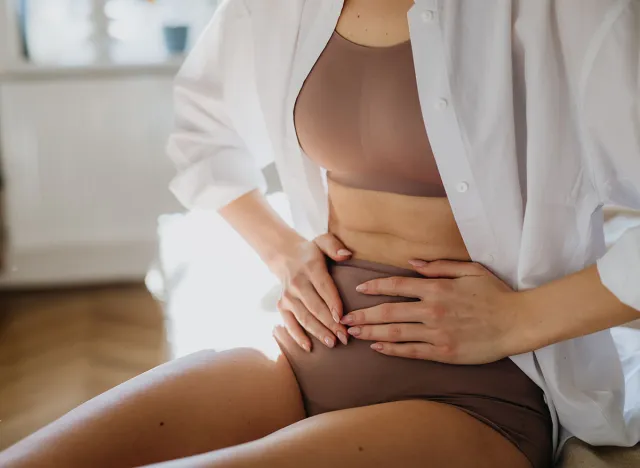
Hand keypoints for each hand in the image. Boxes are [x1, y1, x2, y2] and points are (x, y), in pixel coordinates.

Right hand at [269, 233, 350, 351]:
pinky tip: (309, 348)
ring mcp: (288, 296)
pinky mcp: (282, 306)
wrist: (284, 256)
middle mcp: (297, 283)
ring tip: (333, 343)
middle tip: (345, 337)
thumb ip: (334, 246)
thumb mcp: (322, 241)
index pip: (323, 287)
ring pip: (304, 317)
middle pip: (315, 306)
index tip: (343, 318)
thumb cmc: (311, 252)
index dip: (333, 303)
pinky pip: (289, 323)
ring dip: (318, 332)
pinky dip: (297, 336)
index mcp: (310, 267)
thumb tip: (346, 254)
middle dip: (330, 323)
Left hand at [341, 260, 522, 363]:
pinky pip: (411, 351)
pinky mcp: (443, 353)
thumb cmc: (496, 294)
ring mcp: (436, 333)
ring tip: (352, 332)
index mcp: (437, 288)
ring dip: (370, 332)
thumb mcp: (470, 270)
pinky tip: (377, 347)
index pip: (397, 285)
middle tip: (343, 317)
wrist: (517, 322)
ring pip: (394, 333)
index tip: (359, 289)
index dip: (374, 287)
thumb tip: (413, 263)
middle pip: (388, 312)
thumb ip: (440, 266)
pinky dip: (391, 349)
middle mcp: (432, 310)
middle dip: (362, 314)